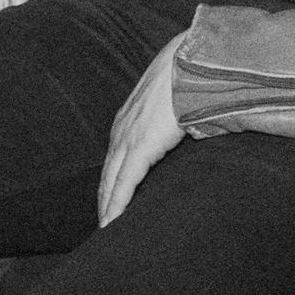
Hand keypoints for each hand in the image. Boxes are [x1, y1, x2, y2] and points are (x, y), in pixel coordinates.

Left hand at [96, 32, 186, 225]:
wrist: (191, 61)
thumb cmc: (188, 78)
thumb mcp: (174, 103)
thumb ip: (172, 121)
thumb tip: (187, 135)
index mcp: (128, 121)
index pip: (113, 161)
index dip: (110, 185)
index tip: (109, 205)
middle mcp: (122, 130)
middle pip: (107, 176)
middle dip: (104, 202)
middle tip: (104, 228)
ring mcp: (128, 138)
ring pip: (110, 183)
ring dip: (107, 209)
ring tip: (107, 233)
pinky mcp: (140, 146)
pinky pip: (124, 184)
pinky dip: (117, 206)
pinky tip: (112, 223)